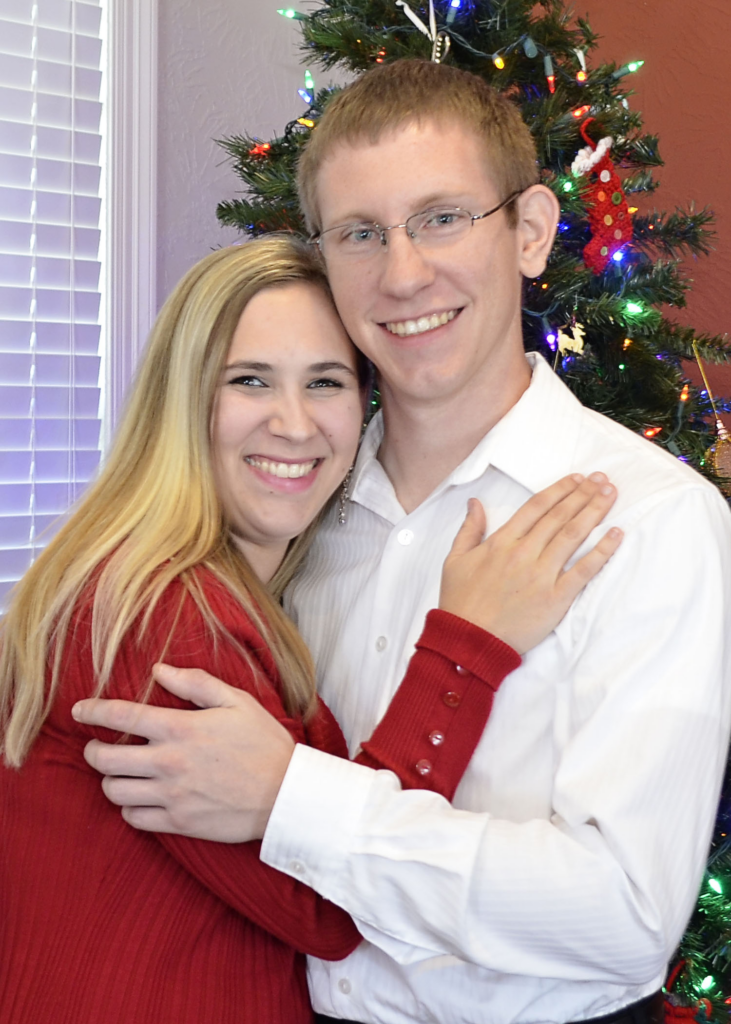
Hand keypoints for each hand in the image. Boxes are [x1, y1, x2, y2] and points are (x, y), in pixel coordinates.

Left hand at [72, 665, 294, 841]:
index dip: (92, 711)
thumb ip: (196, 683)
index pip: (122, 716)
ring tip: (120, 773)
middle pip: (106, 758)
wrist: (286, 794)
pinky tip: (140, 798)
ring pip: (115, 791)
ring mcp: (172, 795)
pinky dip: (130, 808)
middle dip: (93, 750)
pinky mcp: (179, 822)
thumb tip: (159, 670)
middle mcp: (169, 762)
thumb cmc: (264, 743)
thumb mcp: (237, 701)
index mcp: (181, 728)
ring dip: (111, 779)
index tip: (78, 710)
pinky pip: (134, 818)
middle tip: (97, 747)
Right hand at [439, 473, 621, 653]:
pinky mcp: (555, 598)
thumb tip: (475, 502)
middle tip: (601, 479)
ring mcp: (541, 575)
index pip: (536, 506)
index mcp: (501, 542)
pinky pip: (584, 571)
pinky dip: (602, 551)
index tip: (576, 479)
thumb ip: (469, 529)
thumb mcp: (455, 560)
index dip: (559, 489)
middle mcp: (524, 553)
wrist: (468, 640)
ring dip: (594, 511)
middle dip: (583, 493)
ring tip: (611, 494)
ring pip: (573, 535)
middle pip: (559, 516)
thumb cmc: (460, 602)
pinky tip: (616, 534)